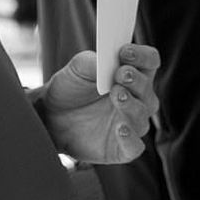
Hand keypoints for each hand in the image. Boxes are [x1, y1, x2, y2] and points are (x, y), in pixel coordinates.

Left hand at [44, 43, 158, 164]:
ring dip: (131, 105)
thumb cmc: (70, 88)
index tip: (124, 52)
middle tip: (121, 74)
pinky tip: (120, 129)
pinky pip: (134, 146)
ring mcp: (131, 124)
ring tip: (116, 95)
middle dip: (137, 81)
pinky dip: (130, 138)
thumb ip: (92, 61)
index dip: (142, 55)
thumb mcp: (76, 68)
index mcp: (131, 75)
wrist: (50, 116)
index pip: (150, 61)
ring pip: (142, 116)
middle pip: (148, 90)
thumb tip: (106, 61)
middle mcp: (137, 99)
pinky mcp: (121, 148)